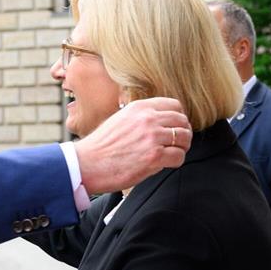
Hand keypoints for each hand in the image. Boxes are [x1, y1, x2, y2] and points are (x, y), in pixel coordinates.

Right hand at [74, 97, 191, 193]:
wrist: (86, 164)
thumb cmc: (100, 147)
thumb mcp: (119, 120)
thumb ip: (140, 117)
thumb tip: (161, 122)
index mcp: (139, 108)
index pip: (174, 105)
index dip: (179, 118)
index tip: (176, 128)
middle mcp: (147, 119)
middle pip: (183, 122)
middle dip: (184, 134)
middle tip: (177, 144)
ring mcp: (152, 137)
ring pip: (185, 138)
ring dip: (181, 148)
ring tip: (172, 154)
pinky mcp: (154, 157)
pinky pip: (179, 157)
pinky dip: (176, 162)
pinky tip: (165, 164)